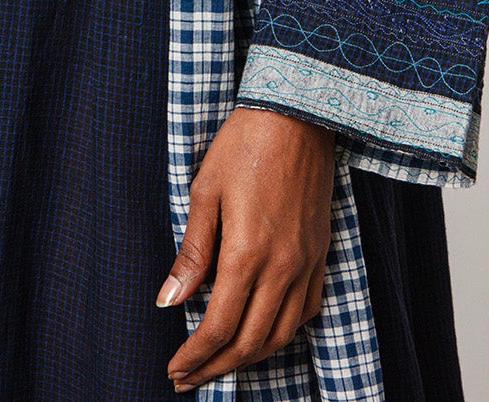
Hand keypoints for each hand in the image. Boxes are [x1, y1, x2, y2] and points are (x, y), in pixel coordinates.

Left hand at [157, 105, 335, 390]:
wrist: (297, 114)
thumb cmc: (245, 144)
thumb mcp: (205, 190)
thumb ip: (192, 251)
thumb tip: (168, 300)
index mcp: (248, 253)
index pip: (219, 326)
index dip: (194, 356)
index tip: (174, 370)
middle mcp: (283, 268)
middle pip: (250, 341)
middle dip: (217, 367)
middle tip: (188, 379)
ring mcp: (307, 263)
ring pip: (281, 334)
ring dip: (250, 358)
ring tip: (220, 364)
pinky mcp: (321, 254)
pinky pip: (306, 311)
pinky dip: (283, 333)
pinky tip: (264, 333)